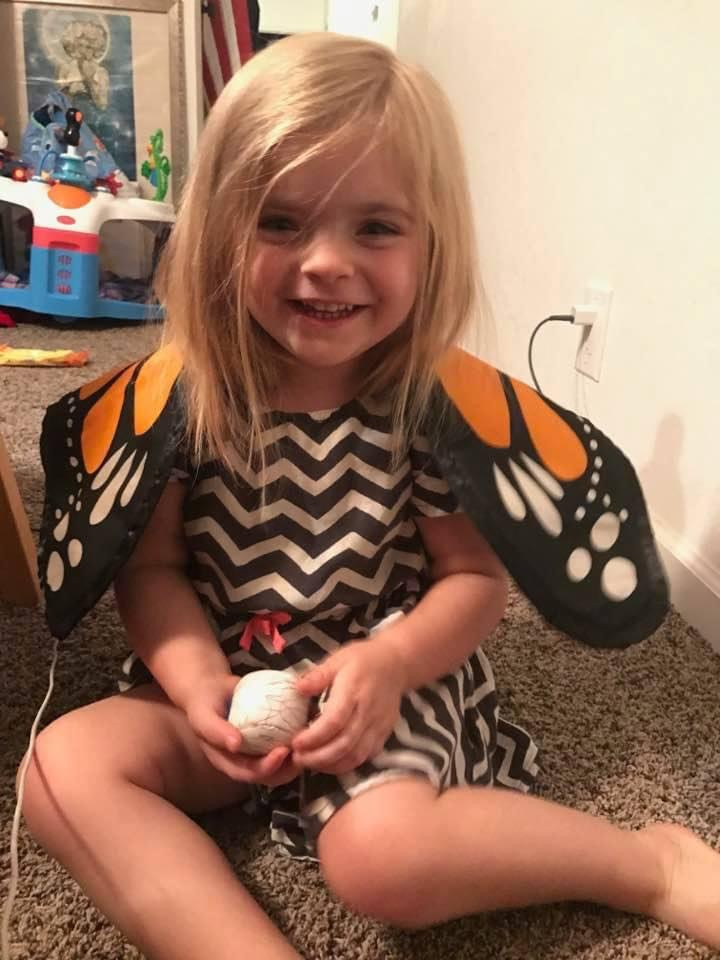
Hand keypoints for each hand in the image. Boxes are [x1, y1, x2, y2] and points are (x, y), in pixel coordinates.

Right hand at [183, 673, 301, 786]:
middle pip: (269, 775)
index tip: (283, 752)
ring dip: (295, 760)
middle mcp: (243, 760)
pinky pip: (283, 745)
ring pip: (279, 766)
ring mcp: (256, 751)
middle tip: (302, 750)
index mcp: (226, 761)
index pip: (248, 773)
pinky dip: (296, 742)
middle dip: (287, 768)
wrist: (212, 688)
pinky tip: (307, 729)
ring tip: (309, 744)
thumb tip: (235, 745)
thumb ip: (215, 730)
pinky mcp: (266, 740)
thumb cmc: (205, 702)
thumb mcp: (203, 715)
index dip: (267, 768)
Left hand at [292, 641, 406, 774]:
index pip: (334, 721)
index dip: (314, 737)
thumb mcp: (338, 659)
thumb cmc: (362, 660)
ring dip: (330, 765)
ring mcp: (378, 726)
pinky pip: (365, 756)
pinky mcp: (384, 734)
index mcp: (353, 691)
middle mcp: (367, 712)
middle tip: (297, 758)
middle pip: (344, 744)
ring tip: (310, 762)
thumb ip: (318, 675)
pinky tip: (330, 762)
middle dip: (318, 757)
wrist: (396, 664)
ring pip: (355, 756)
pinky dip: (346, 764)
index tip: (295, 742)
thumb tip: (298, 689)